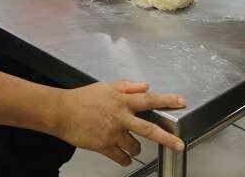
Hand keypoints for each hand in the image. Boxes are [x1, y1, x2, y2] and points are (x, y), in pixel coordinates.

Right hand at [55, 81, 184, 165]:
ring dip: (138, 149)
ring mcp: (113, 133)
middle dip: (167, 138)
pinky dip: (125, 159)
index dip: (167, 100)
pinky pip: (121, 158)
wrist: (62, 112)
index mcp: (123, 99)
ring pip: (135, 146)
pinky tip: (125, 157)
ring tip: (135, 147)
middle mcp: (121, 117)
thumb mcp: (107, 86)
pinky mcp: (103, 146)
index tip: (181, 102)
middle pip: (149, 128)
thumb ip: (128, 86)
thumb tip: (146, 86)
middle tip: (179, 145)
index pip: (150, 99)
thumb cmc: (84, 98)